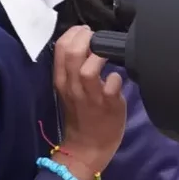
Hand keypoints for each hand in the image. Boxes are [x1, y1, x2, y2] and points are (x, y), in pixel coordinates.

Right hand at [53, 26, 125, 179]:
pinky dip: (117, 78)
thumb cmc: (82, 114)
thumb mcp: (70, 89)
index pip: (60, 48)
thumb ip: (74, 67)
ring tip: (107, 55)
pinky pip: (112, 85)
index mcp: (61, 81)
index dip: (74, 33)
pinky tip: (118, 79)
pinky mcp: (109, 106)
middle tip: (96, 38)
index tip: (85, 32)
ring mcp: (90, 97)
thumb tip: (86, 42)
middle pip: (72, 54)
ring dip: (99, 57)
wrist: (87, 147)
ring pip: (88, 70)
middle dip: (85, 38)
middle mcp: (73, 87)